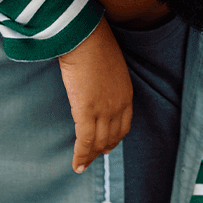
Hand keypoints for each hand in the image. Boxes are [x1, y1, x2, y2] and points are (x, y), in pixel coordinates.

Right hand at [60, 18, 132, 172]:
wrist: (85, 37)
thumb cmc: (93, 44)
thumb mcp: (109, 66)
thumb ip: (106, 81)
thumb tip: (93, 85)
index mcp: (126, 94)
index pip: (123, 124)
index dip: (114, 137)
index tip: (107, 144)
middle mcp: (118, 106)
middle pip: (111, 136)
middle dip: (102, 149)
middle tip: (93, 158)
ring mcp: (103, 110)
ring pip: (98, 142)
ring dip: (90, 156)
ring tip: (82, 165)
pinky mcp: (86, 111)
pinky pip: (84, 140)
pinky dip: (81, 155)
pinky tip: (76, 165)